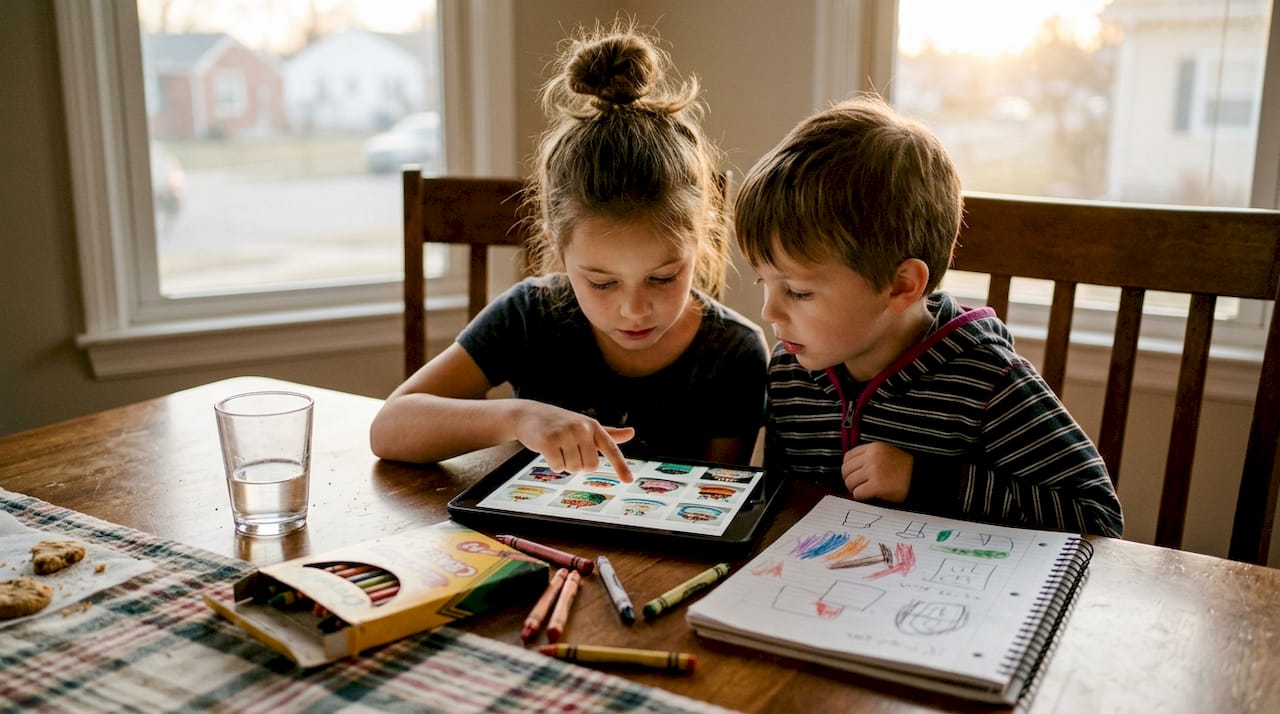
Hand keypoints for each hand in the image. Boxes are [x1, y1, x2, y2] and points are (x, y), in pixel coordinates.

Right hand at [512, 401, 634, 480]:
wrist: (528, 414)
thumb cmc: (560, 422)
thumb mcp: (585, 425)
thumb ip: (608, 433)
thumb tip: (632, 433)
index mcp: (593, 426)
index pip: (611, 449)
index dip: (621, 466)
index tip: (629, 480)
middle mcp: (582, 428)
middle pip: (590, 466)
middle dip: (580, 466)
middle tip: (569, 452)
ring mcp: (565, 434)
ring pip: (574, 468)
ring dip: (565, 465)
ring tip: (557, 449)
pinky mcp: (548, 441)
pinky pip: (558, 467)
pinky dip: (553, 465)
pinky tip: (548, 451)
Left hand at [841, 441, 912, 502]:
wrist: (921, 478)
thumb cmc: (903, 469)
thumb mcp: (886, 453)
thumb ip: (868, 456)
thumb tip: (848, 469)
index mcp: (874, 447)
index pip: (848, 457)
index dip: (849, 468)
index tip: (854, 475)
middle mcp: (872, 457)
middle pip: (846, 470)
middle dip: (850, 480)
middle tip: (858, 486)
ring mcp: (874, 471)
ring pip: (850, 482)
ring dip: (855, 489)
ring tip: (865, 491)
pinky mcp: (877, 486)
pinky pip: (858, 493)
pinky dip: (861, 497)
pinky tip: (870, 496)